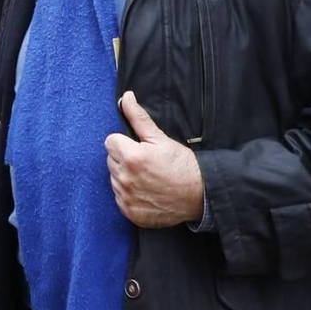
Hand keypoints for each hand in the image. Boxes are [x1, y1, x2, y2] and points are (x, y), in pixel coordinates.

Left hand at [104, 91, 205, 228]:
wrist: (199, 195)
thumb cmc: (182, 165)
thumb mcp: (161, 138)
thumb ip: (138, 118)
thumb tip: (126, 97)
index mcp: (131, 157)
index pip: (110, 142)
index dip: (125, 143)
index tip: (139, 148)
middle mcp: (125, 178)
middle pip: (111, 160)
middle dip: (124, 158)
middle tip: (145, 163)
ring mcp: (126, 197)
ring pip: (114, 179)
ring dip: (125, 176)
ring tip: (147, 177)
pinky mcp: (130, 212)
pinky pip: (119, 198)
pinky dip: (128, 194)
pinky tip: (146, 191)